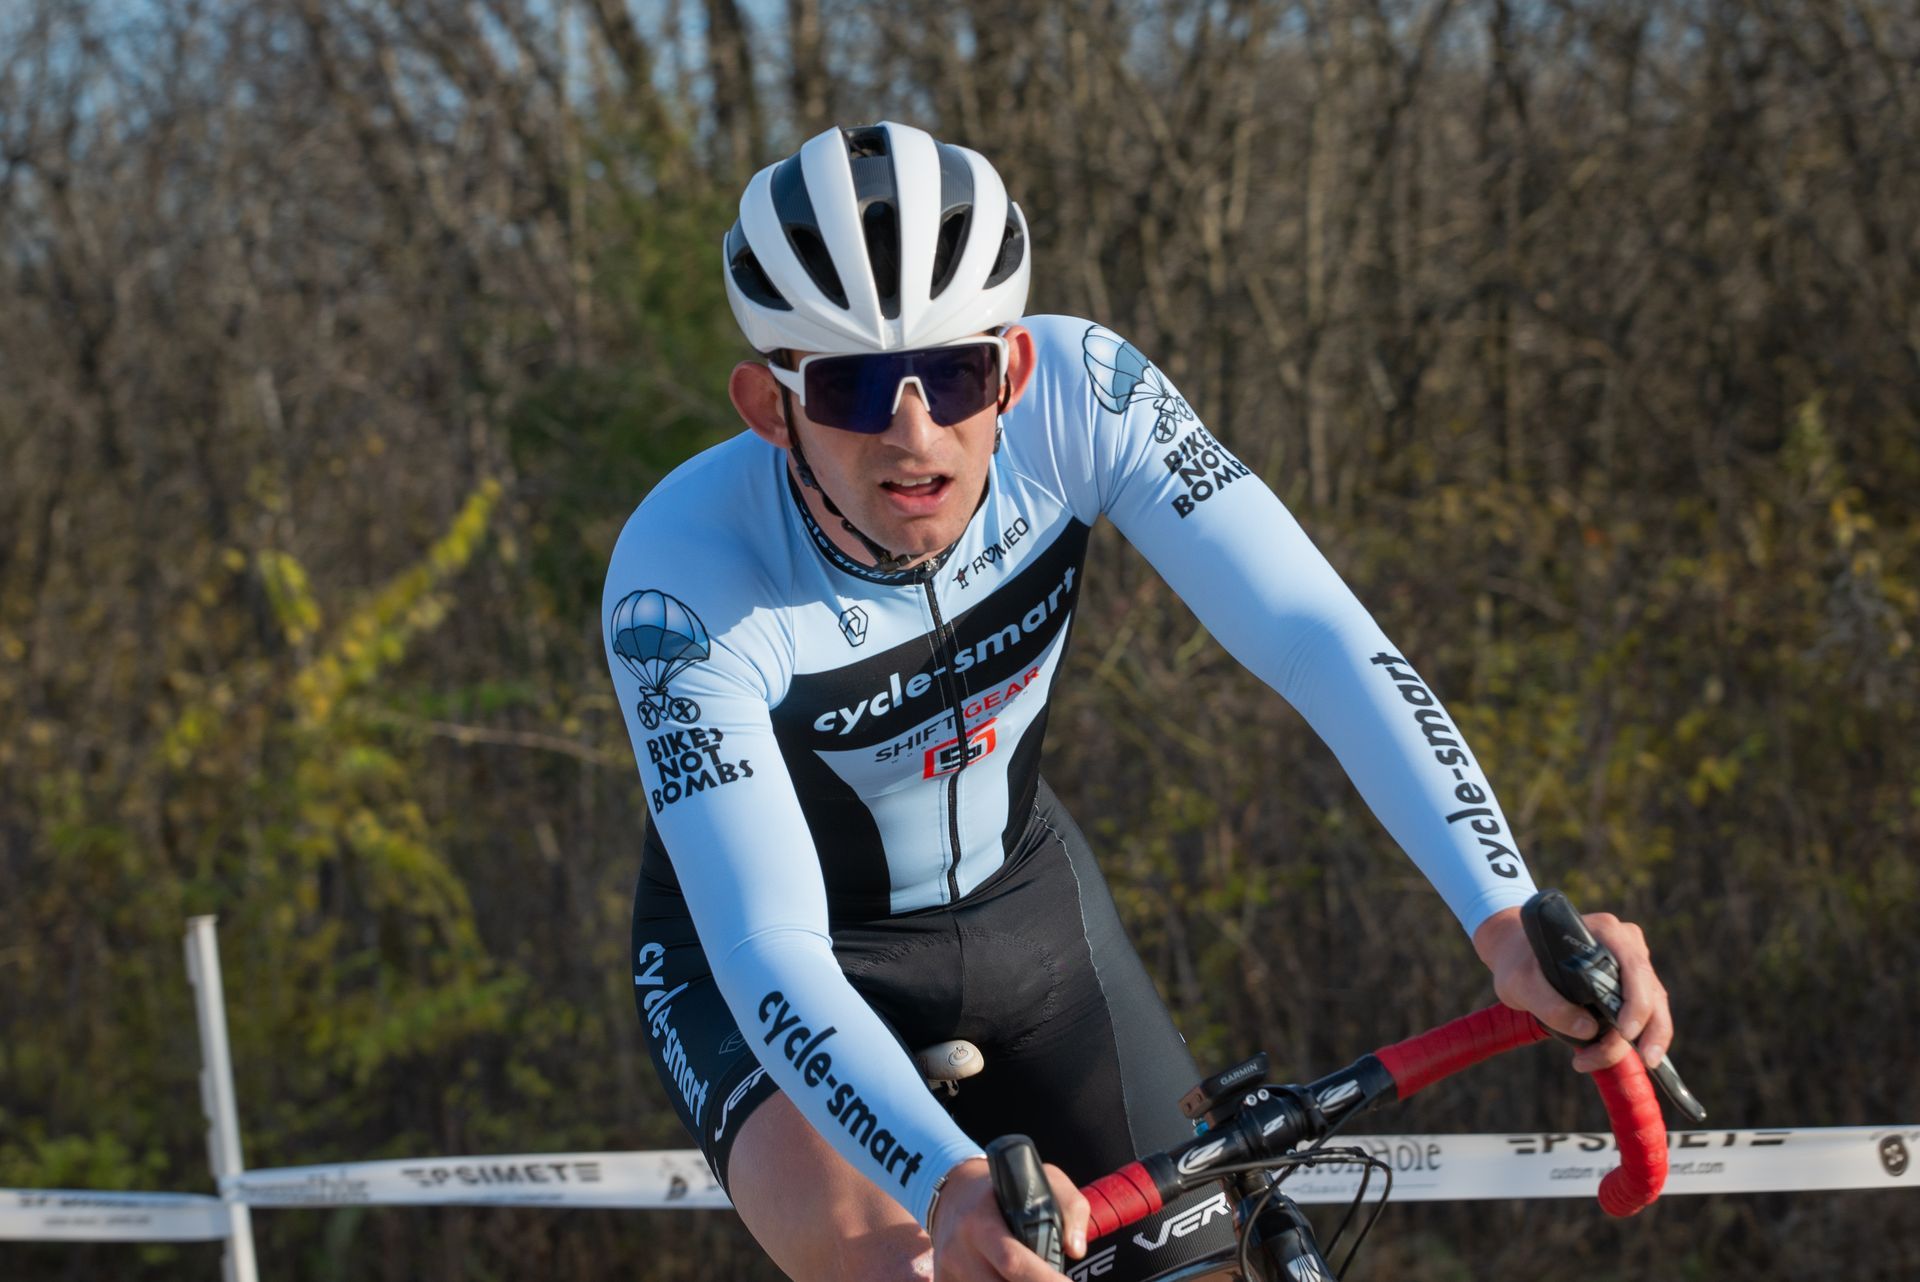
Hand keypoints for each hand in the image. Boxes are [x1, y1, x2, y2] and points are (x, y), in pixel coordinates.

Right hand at [928, 1156, 1090, 1280]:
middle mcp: (959, 1248)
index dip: (1041, 1279)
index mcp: (981, 1220)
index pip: (1012, 1260)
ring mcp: (949, 1269)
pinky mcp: (945, 1279)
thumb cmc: (1003, 1189)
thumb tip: (1075, 1248)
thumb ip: (1069, 1206)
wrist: (954, 1193)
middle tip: (1058, 1281)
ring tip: (1033, 1274)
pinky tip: (1009, 1275)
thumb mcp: (1042, 1180)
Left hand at [1472, 906, 1673, 1073]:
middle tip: (1645, 1062)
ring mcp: (1631, 964)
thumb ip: (1549, 1005)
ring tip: (1588, 1060)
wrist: (1516, 955)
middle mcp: (1625, 944)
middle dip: (1651, 1031)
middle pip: (1652, 992)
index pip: (1634, 968)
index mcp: (1604, 931)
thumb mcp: (1520, 982)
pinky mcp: (1629, 985)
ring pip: (1651, 1009)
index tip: (1625, 1032)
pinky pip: (1642, 1015)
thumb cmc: (1518, 963)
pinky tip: (1603, 1055)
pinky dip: (1627, 1039)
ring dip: (1633, 1042)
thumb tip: (1589, 1030)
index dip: (1637, 1002)